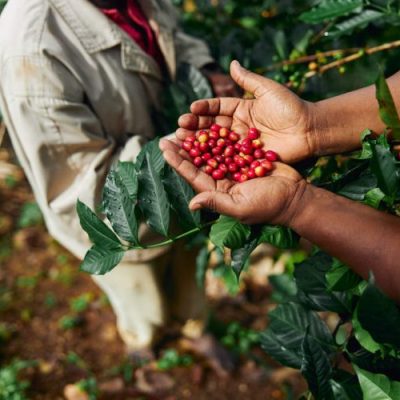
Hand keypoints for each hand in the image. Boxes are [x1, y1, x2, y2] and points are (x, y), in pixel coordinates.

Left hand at [159, 139, 306, 225]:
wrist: (295, 196)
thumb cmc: (268, 205)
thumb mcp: (240, 207)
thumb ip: (216, 202)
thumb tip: (191, 204)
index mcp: (217, 191)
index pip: (192, 175)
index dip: (178, 162)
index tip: (164, 147)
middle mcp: (222, 180)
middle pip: (198, 162)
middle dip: (183, 148)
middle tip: (170, 133)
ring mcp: (234, 168)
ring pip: (211, 151)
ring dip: (198, 139)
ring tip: (186, 125)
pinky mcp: (245, 159)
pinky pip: (228, 145)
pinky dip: (219, 135)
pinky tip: (209, 123)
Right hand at [179, 61, 317, 162]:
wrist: (309, 130)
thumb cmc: (291, 107)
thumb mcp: (268, 89)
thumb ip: (248, 79)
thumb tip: (232, 62)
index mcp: (241, 109)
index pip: (218, 108)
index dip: (204, 108)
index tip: (190, 109)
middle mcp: (238, 126)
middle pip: (212, 126)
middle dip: (195, 126)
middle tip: (179, 128)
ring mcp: (241, 143)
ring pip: (216, 143)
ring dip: (199, 142)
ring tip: (182, 141)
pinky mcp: (247, 158)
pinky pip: (228, 157)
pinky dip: (214, 158)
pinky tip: (199, 159)